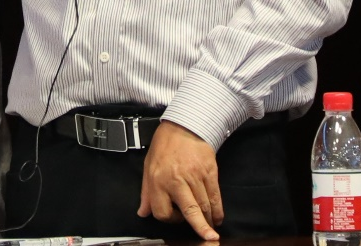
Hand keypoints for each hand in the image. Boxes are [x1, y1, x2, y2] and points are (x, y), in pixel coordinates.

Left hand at [138, 119, 221, 240]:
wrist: (184, 126)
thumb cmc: (165, 145)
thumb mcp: (148, 166)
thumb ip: (146, 192)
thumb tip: (142, 212)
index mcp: (158, 180)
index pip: (162, 211)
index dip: (169, 218)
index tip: (174, 217)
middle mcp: (176, 180)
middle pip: (189, 211)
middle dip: (199, 227)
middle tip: (207, 239)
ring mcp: (195, 176)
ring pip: (204, 206)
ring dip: (208, 220)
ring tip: (210, 228)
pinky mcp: (209, 172)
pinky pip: (215, 196)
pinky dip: (217, 209)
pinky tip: (217, 216)